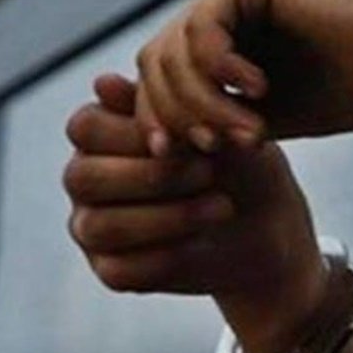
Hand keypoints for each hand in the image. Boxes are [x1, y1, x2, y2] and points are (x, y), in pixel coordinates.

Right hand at [65, 74, 329, 352]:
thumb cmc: (240, 164)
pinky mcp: (111, 269)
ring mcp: (92, 226)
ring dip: (166, 218)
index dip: (135, 135)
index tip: (194, 139)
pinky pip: (119, 270)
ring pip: (99, 227)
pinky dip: (165, 256)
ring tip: (222, 207)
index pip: (85, 127)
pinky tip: (202, 242)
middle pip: (82, 177)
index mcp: (100, 134)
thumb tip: (102, 83)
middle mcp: (86, 177)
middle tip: (209, 173)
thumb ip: (163, 107)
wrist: (269, 225)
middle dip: (152, 177)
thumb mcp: (214, 128)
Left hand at [135, 0, 352, 152]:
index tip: (176, 157)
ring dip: (205, 103)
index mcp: (218, 46)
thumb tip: (162, 148)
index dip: (157, 120)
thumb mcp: (265, 123)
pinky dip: (222, 70)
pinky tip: (259, 89)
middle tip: (220, 146)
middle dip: (178, 116)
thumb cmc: (351, 89)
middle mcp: (217, 16)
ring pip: (172, 52)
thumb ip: (215, 127)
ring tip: (251, 128)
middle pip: (154, 66)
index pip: (158, 81)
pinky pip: (203, 30)